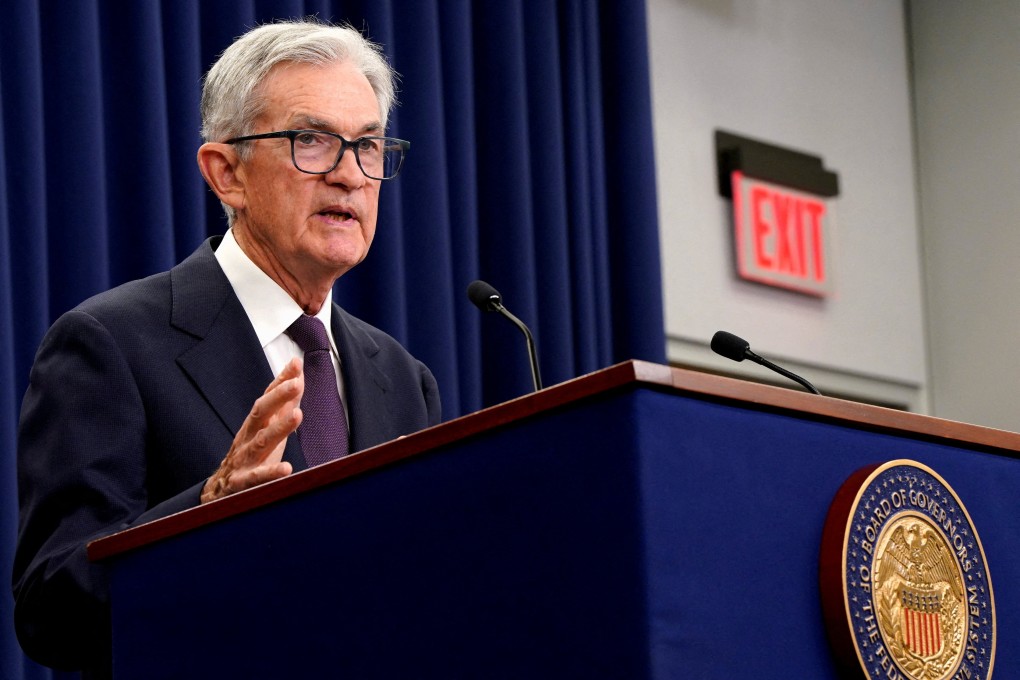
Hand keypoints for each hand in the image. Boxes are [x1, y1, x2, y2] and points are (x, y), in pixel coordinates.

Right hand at [201, 358, 303, 502]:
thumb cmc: (251, 453)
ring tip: (298, 415)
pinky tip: (286, 469)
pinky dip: (270, 473)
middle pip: (260, 413)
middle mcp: (248, 437)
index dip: (281, 381)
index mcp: (255, 423)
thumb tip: (298, 375)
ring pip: (261, 442)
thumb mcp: (268, 427)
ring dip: (279, 428)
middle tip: (296, 384)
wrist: (220, 489)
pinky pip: (256, 477)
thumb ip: (285, 403)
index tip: (295, 364)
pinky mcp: (242, 482)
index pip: (267, 397)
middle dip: (278, 397)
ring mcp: (244, 458)